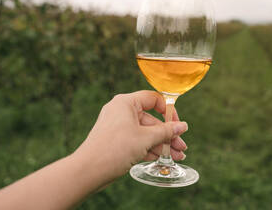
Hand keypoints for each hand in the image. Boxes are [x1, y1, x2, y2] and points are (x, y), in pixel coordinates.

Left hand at [73, 90, 187, 185]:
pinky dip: (150, 149)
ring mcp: (119, 127)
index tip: (177, 124)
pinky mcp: (117, 141)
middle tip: (181, 147)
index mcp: (126, 103)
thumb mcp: (145, 138)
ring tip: (176, 157)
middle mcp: (122, 111)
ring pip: (146, 133)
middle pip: (152, 120)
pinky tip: (162, 159)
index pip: (153, 99)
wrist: (89, 171)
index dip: (168, 111)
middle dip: (168, 135)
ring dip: (162, 145)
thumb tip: (183, 126)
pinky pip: (138, 141)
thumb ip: (166, 131)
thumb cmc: (115, 148)